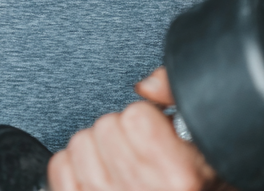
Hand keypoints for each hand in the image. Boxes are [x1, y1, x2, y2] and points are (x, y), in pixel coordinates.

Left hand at [46, 68, 218, 190]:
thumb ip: (177, 96)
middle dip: (120, 133)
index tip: (156, 134)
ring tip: (120, 164)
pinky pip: (60, 166)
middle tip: (139, 152)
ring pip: (80, 144)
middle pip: (105, 128)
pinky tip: (100, 172)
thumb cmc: (194, 179)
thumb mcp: (202, 139)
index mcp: (180, 177)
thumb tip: (145, 85)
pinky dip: (73, 164)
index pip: (136, 117)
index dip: (145, 118)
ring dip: (97, 149)